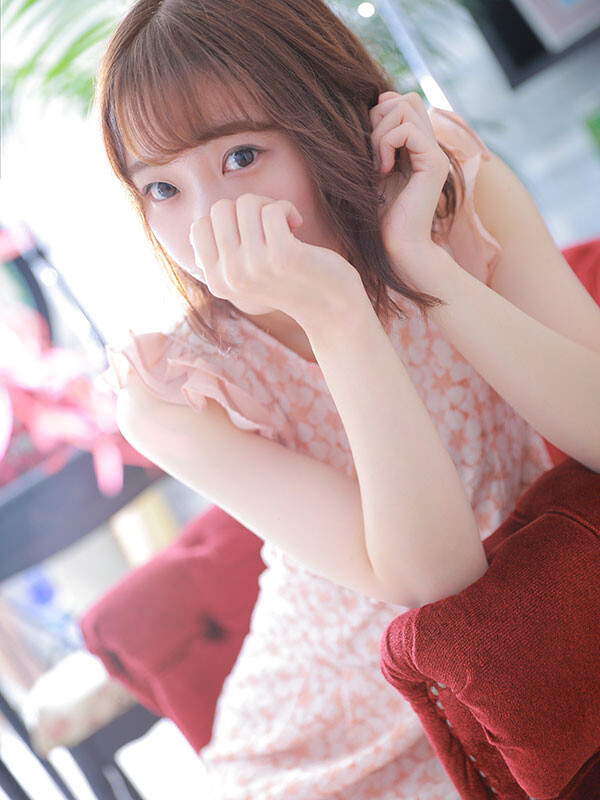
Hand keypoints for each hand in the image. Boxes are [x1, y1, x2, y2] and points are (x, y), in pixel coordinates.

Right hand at [188, 194, 361, 327]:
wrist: (329, 306)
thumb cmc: (288, 280)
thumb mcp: (245, 274)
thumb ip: (221, 255)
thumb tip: (197, 228)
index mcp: (217, 282)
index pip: (199, 226)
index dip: (227, 220)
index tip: (249, 233)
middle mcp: (232, 277)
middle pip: (220, 209)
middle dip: (247, 208)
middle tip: (269, 225)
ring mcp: (256, 267)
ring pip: (246, 204)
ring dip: (269, 206)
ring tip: (284, 225)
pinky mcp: (283, 256)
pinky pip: (273, 210)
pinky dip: (287, 209)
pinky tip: (297, 224)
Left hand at [370, 91, 450, 288]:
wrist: (396, 248)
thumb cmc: (377, 218)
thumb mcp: (370, 171)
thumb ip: (374, 141)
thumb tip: (372, 104)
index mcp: (416, 148)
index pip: (403, 102)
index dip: (379, 113)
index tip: (367, 147)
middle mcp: (429, 147)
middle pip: (407, 98)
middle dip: (379, 117)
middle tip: (370, 154)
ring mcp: (435, 153)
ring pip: (406, 106)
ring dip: (380, 132)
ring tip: (376, 165)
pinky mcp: (434, 163)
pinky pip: (407, 129)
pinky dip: (387, 143)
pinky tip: (382, 170)